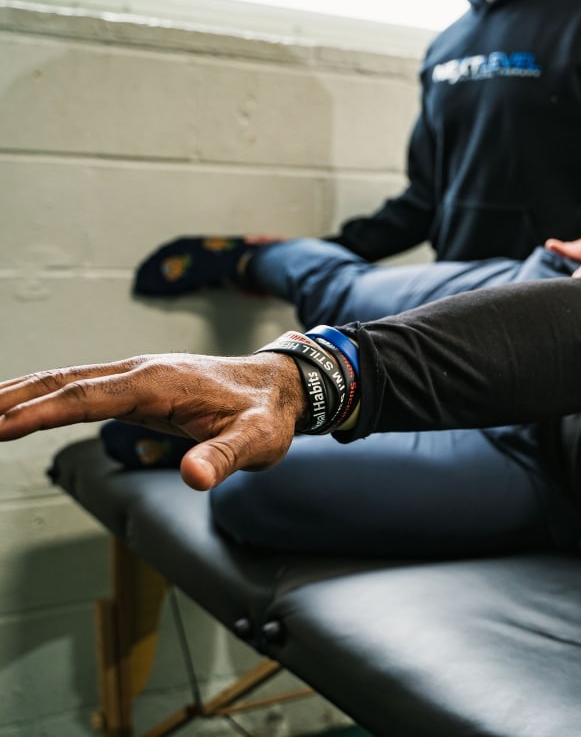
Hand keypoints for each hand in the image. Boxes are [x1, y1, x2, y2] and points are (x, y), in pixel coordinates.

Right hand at [0, 353, 305, 490]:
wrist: (283, 387)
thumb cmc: (268, 415)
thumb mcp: (257, 441)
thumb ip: (225, 458)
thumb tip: (193, 478)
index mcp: (158, 382)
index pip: (85, 396)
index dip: (39, 412)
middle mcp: (140, 372)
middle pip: (62, 381)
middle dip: (10, 398)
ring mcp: (136, 376)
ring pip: (65, 380)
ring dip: (18, 394)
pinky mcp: (138, 387)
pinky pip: (79, 388)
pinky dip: (43, 396)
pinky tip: (19, 408)